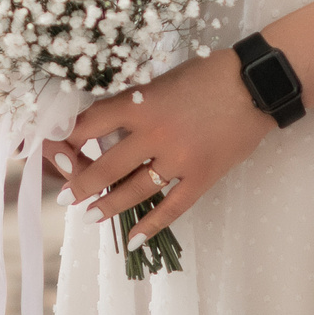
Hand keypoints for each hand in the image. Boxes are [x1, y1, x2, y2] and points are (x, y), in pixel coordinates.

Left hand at [44, 51, 273, 251]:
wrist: (254, 84)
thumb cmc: (206, 74)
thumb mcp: (161, 81)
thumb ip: (134, 104)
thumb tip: (104, 128)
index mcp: (140, 104)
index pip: (90, 126)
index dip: (69, 142)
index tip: (59, 152)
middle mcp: (154, 135)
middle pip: (105, 167)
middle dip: (81, 185)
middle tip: (66, 198)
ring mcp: (179, 160)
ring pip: (134, 192)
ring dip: (108, 207)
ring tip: (90, 216)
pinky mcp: (202, 177)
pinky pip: (171, 208)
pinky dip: (150, 225)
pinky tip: (133, 239)